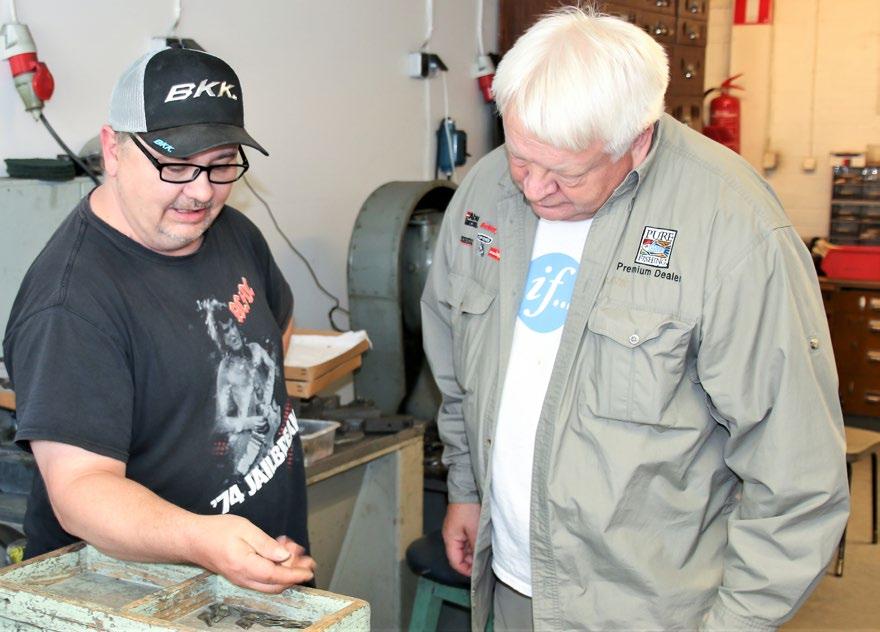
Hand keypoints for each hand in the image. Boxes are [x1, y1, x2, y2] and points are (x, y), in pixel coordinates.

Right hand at [191, 515, 314, 592]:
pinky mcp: (240, 576)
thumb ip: (266, 544)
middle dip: (295, 572)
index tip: (309, 569)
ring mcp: (241, 579)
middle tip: (306, 557)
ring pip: (270, 583)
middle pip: (276, 583)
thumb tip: (285, 556)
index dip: (295, 574)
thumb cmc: (216, 531)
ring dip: (286, 570)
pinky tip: (278, 552)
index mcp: (246, 566)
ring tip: (293, 550)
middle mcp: (243, 578)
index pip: (276, 576)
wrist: (193, 539)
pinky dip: (275, 568)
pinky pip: (262, 578)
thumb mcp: (244, 529)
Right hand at [442, 502, 480, 575]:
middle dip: (471, 561)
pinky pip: (467, 540)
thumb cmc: (468, 508)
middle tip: (484, 561)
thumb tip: (477, 561)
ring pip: (464, 548)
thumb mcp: (474, 531)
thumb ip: (475, 547)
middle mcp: (451, 536)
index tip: (477, 573)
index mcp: (450, 539)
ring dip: (473, 552)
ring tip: (485, 551)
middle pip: (460, 556)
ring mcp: (457, 531)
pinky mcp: (462, 525)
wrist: (468, 489)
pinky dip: (474, 544)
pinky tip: (482, 542)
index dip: (465, 570)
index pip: (455, 562)